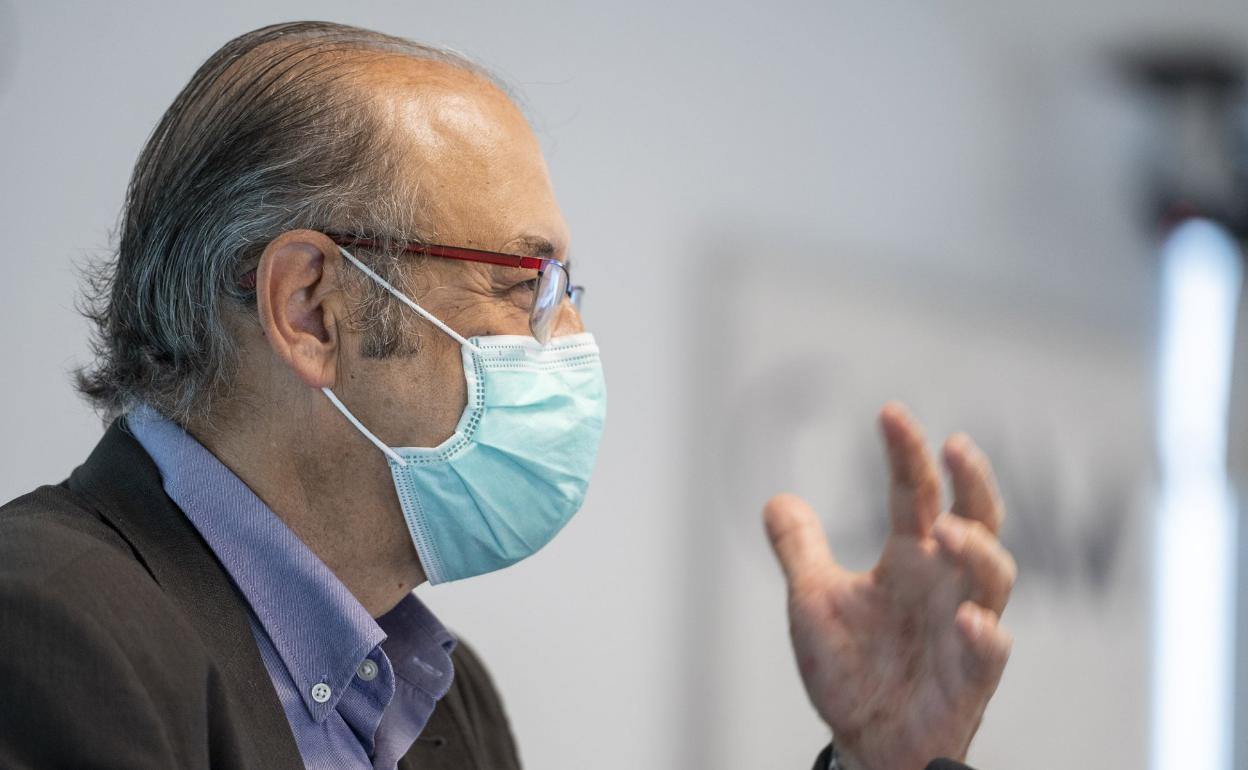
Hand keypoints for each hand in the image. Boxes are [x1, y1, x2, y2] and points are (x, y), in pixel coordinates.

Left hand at [764, 402, 1015, 769]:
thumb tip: (774, 498)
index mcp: (910, 559)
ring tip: (949, 531)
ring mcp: (962, 628)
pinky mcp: (970, 678)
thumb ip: (801, 549)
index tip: (890, 413)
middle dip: (972, 483)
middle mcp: (943, 584)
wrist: (866, 740)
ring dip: (978, 552)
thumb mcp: (814, 601)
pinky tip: (967, 620)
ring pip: (993, 579)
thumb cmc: (853, 667)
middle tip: (955, 447)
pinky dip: (983, 635)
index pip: (915, 494)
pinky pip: (988, 653)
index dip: (907, 453)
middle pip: (977, 521)